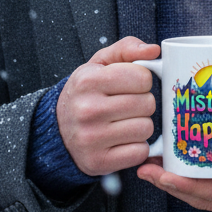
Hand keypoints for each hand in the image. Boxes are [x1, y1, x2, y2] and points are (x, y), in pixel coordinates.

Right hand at [56, 36, 158, 175]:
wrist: (58, 129)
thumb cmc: (87, 93)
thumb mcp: (100, 63)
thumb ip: (127, 49)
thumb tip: (154, 50)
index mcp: (88, 80)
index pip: (143, 78)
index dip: (141, 81)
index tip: (129, 86)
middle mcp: (87, 109)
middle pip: (147, 104)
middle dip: (143, 103)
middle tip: (127, 105)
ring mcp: (91, 138)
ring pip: (146, 129)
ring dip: (141, 125)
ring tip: (124, 122)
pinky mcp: (98, 162)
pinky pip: (140, 152)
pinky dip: (137, 147)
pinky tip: (122, 140)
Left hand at [136, 125, 211, 211]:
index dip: (189, 186)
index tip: (165, 175)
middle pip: (204, 199)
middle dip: (172, 186)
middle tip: (145, 170)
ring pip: (204, 197)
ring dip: (177, 185)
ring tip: (152, 168)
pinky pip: (211, 192)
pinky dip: (191, 182)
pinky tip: (177, 167)